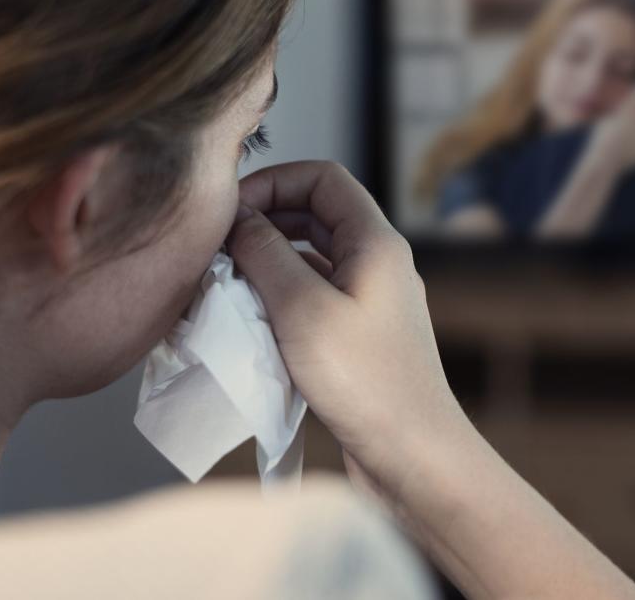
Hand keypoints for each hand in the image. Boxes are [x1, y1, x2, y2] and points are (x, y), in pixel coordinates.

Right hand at [225, 161, 470, 499]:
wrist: (414, 456)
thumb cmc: (364, 382)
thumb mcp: (301, 308)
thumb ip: (265, 254)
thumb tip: (238, 218)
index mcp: (376, 242)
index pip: (323, 178)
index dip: (274, 180)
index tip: (231, 210)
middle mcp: (379, 263)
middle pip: (316, 214)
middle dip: (265, 219)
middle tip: (220, 246)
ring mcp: (372, 301)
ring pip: (313, 258)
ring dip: (268, 262)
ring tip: (226, 283)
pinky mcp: (361, 337)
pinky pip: (316, 297)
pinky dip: (281, 298)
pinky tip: (249, 321)